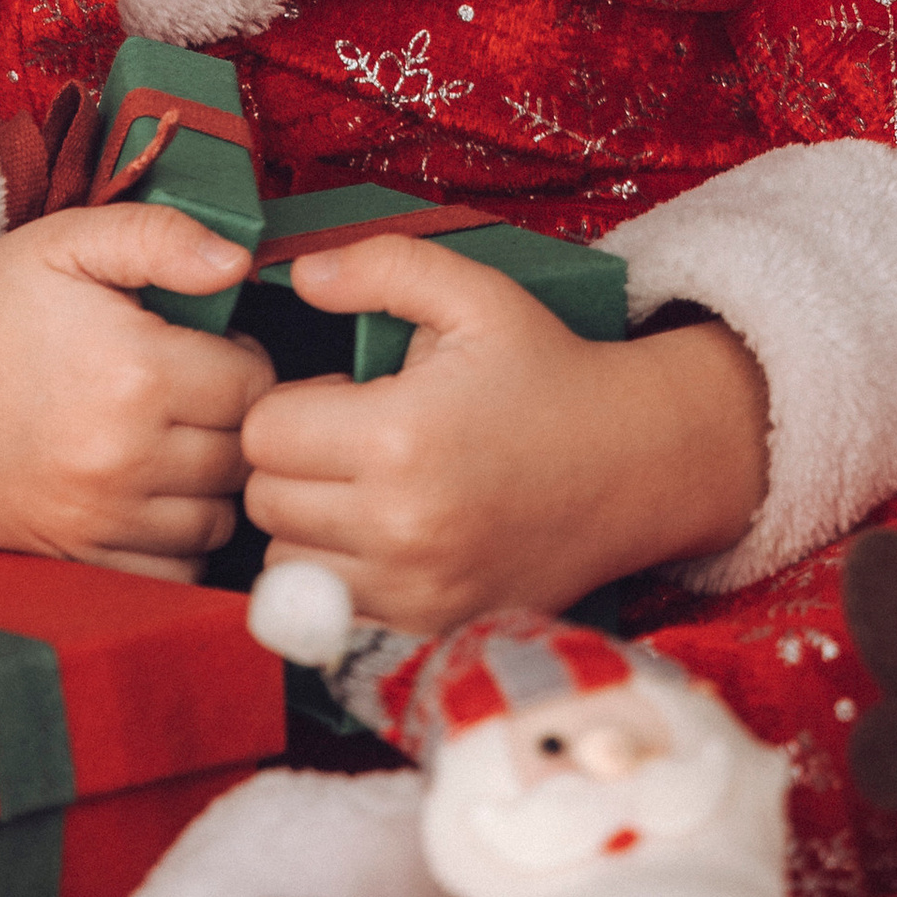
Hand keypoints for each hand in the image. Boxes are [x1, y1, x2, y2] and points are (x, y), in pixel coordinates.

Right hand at [0, 205, 270, 572]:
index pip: (254, 388)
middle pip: (240, 458)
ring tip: (177, 441)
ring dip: (211, 484)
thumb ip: (163, 237)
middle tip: (199, 395)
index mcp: (136, 371)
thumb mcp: (74, 240)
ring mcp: (93, 515)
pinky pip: (168, 573)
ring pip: (215, 521)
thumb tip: (240, 263)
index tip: (218, 351)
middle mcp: (121, 455)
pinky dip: (177, 542)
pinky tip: (153, 495)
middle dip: (234, 424)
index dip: (247, 363)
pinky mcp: (68, 555)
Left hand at [240, 236, 767, 629]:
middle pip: (265, 502)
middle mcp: (399, 526)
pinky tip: (385, 538)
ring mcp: (414, 590)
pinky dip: (340, 579)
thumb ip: (380, 267)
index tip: (340, 395)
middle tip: (353, 440)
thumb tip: (296, 276)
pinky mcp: (429, 629)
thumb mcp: (475, 294)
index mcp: (399, 436)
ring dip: (309, 526)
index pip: (263, 434)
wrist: (633, 465)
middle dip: (294, 463)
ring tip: (367, 489)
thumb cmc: (547, 373)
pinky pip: (330, 614)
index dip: (291, 403)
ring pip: (285, 565)